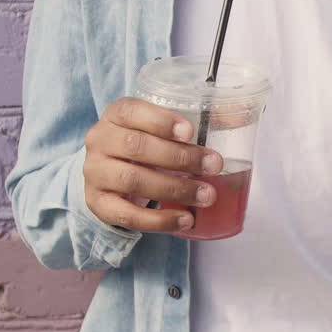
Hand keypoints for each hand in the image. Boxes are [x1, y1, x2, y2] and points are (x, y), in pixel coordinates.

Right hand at [82, 97, 222, 231]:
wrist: (107, 175)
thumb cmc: (142, 147)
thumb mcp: (158, 130)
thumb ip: (192, 124)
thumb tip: (236, 116)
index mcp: (115, 116)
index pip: (130, 111)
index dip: (160, 120)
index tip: (190, 131)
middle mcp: (100, 141)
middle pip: (136, 146)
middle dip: (179, 157)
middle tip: (213, 165)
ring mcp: (95, 174)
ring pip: (133, 180)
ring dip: (174, 189)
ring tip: (206, 195)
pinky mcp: (98, 204)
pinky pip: (127, 216)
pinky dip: (160, 220)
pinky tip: (185, 219)